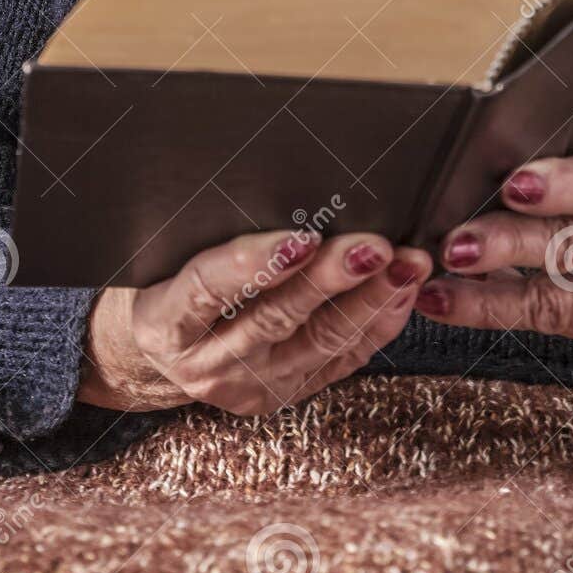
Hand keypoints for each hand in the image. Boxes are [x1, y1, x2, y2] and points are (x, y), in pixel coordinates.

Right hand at [79, 229, 430, 414]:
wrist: (166, 345)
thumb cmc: (171, 277)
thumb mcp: (173, 252)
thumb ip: (215, 230)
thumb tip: (284, 177)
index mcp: (166, 322)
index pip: (209, 288)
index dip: (257, 262)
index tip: (304, 237)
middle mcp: (206, 364)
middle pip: (275, 317)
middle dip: (332, 278)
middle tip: (375, 246)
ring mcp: (249, 387)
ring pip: (319, 343)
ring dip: (370, 300)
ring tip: (406, 265)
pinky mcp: (288, 395)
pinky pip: (341, 360)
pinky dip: (377, 324)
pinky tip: (403, 292)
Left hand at [413, 136, 572, 351]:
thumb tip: (523, 149)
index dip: (563, 185)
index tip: (513, 181)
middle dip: (508, 250)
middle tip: (452, 244)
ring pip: (563, 306)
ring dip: (493, 300)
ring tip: (439, 291)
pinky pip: (570, 326)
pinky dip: (515, 315)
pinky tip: (468, 305)